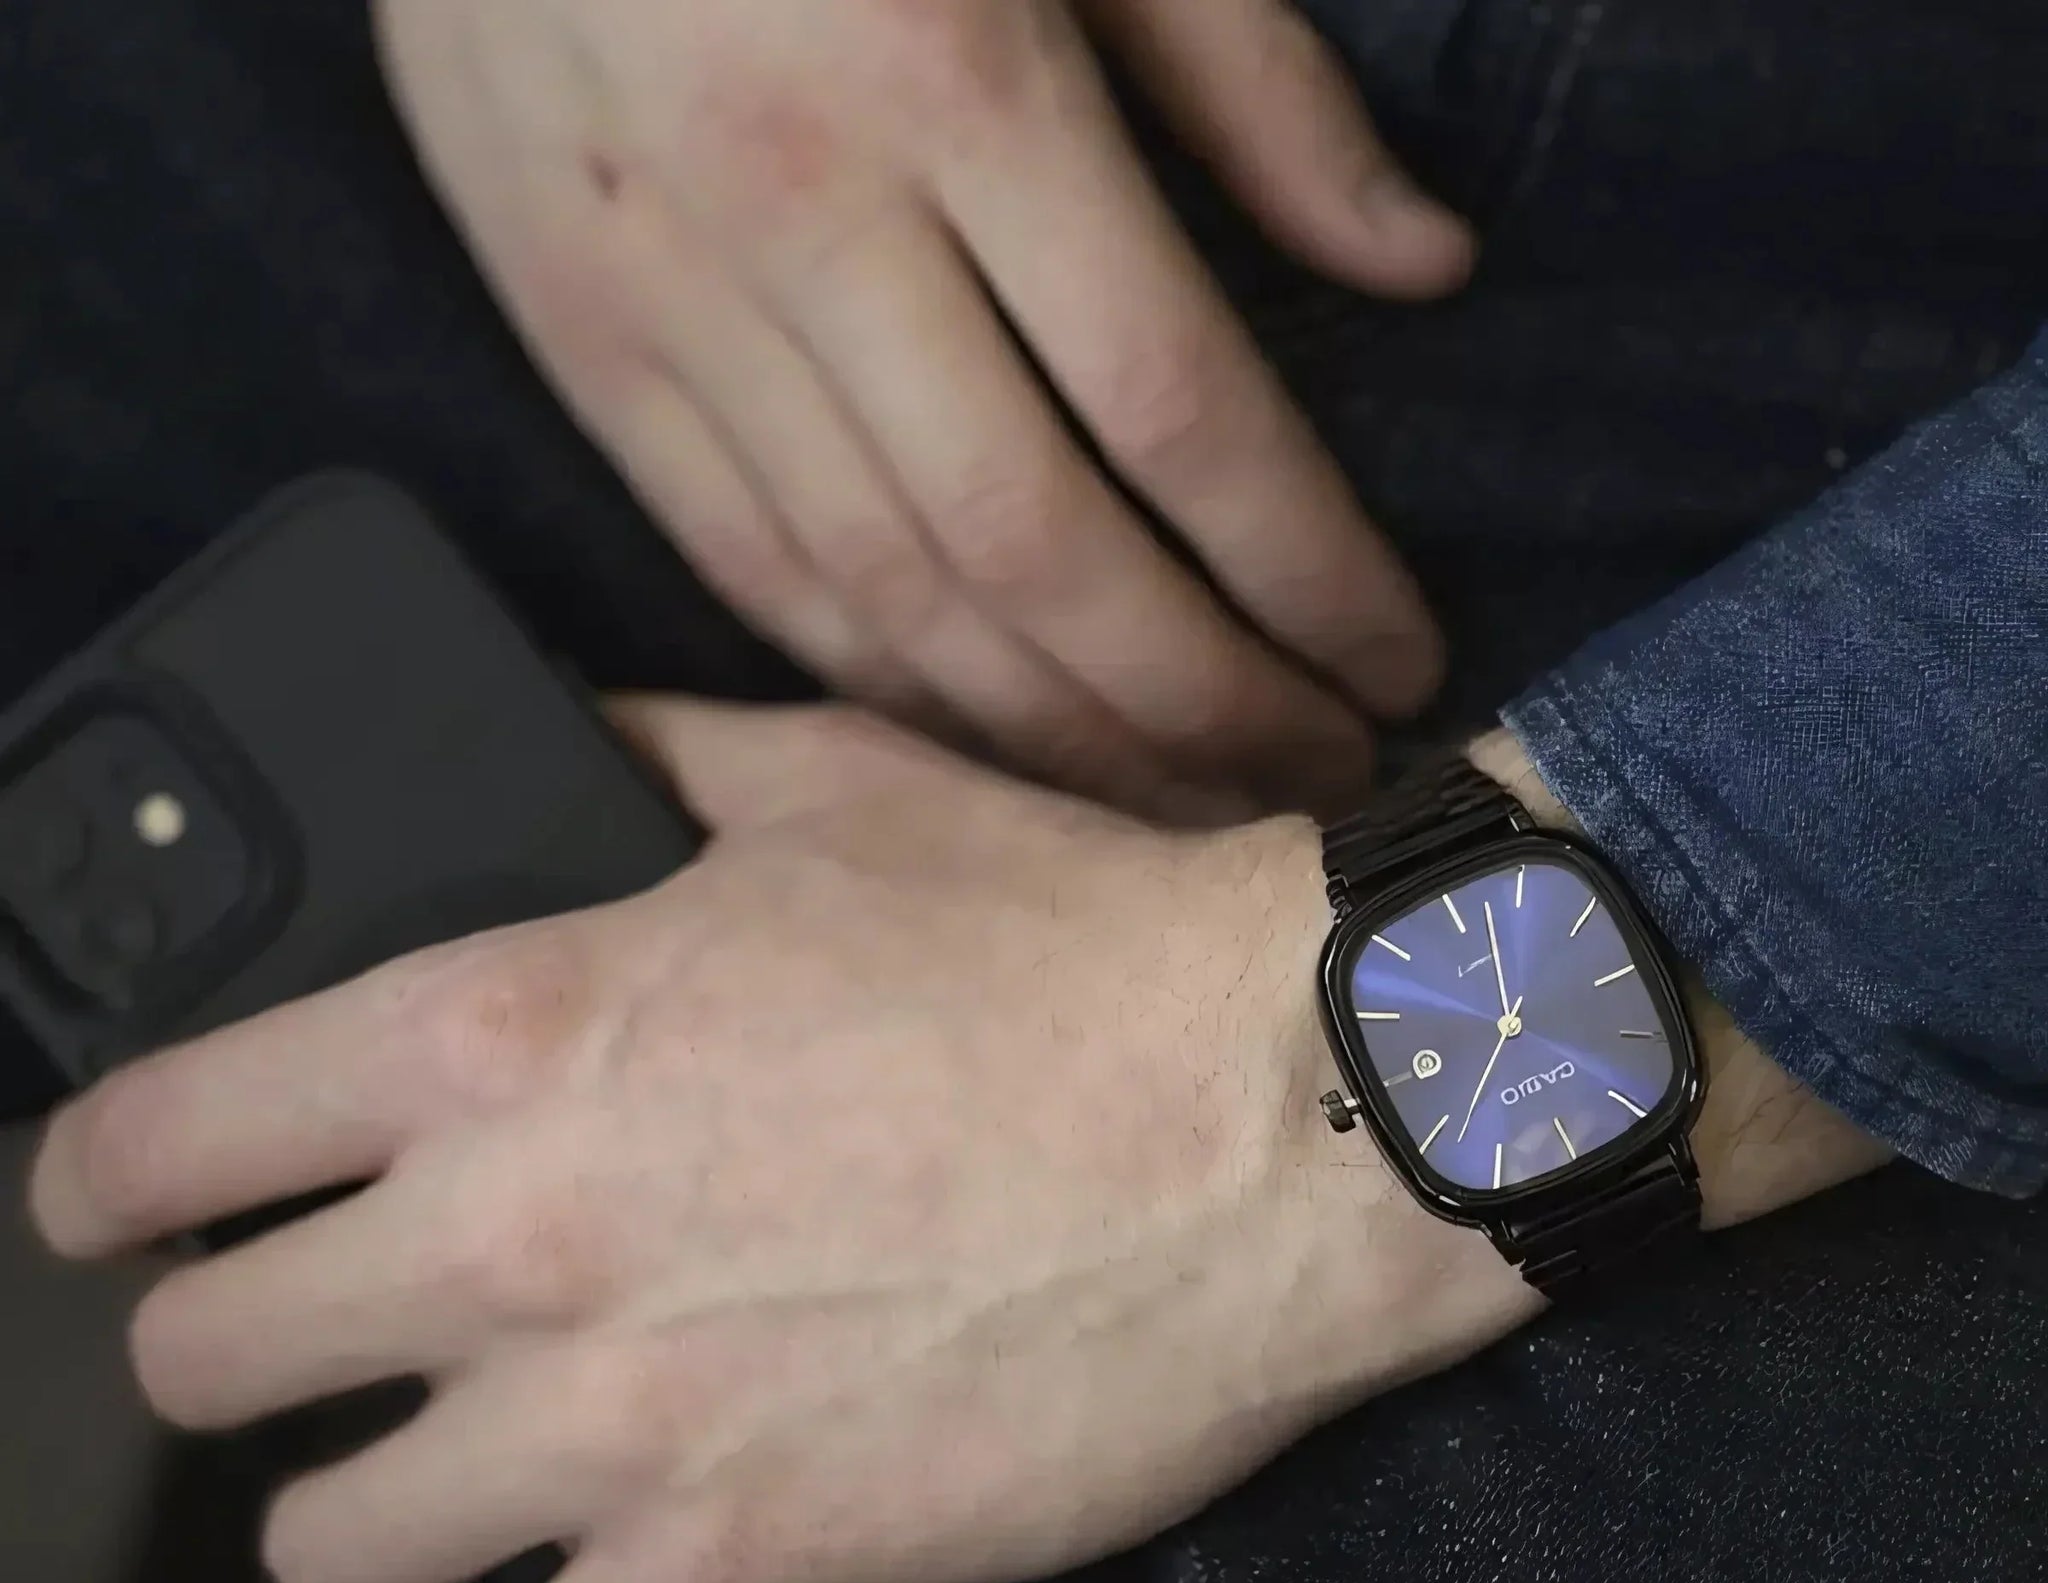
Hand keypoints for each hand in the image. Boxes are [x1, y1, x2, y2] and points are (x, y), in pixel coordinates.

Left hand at [27, 713, 1885, 1582]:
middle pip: (206, 1365)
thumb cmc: (1067, 936)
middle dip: (247, 1349)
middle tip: (337, 1340)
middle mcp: (513, 1236)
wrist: (1280, 1108)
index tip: (129, 1211)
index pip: (158, 1142)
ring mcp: (617, 1427)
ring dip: (376, 1517)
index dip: (107, 1185)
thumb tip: (552, 738)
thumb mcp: (837, 788)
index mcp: (506, 1029)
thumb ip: (644, 756)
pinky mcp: (743, 1570)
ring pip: (327, 1551)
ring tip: (463, 1487)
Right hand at [373, 0, 1473, 818]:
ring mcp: (673, 305)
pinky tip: (992, 742)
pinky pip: (750, 572)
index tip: (1392, 661)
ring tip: (1176, 802)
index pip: (1176, 411)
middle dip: (1198, 702)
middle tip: (1312, 779)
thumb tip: (1420, 268)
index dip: (1306, 570)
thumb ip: (1256, 85)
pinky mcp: (592, 355)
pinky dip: (882, 682)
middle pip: (1037, 551)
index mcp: (953, 79)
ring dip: (1051, 734)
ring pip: (888, 597)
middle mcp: (807, 220)